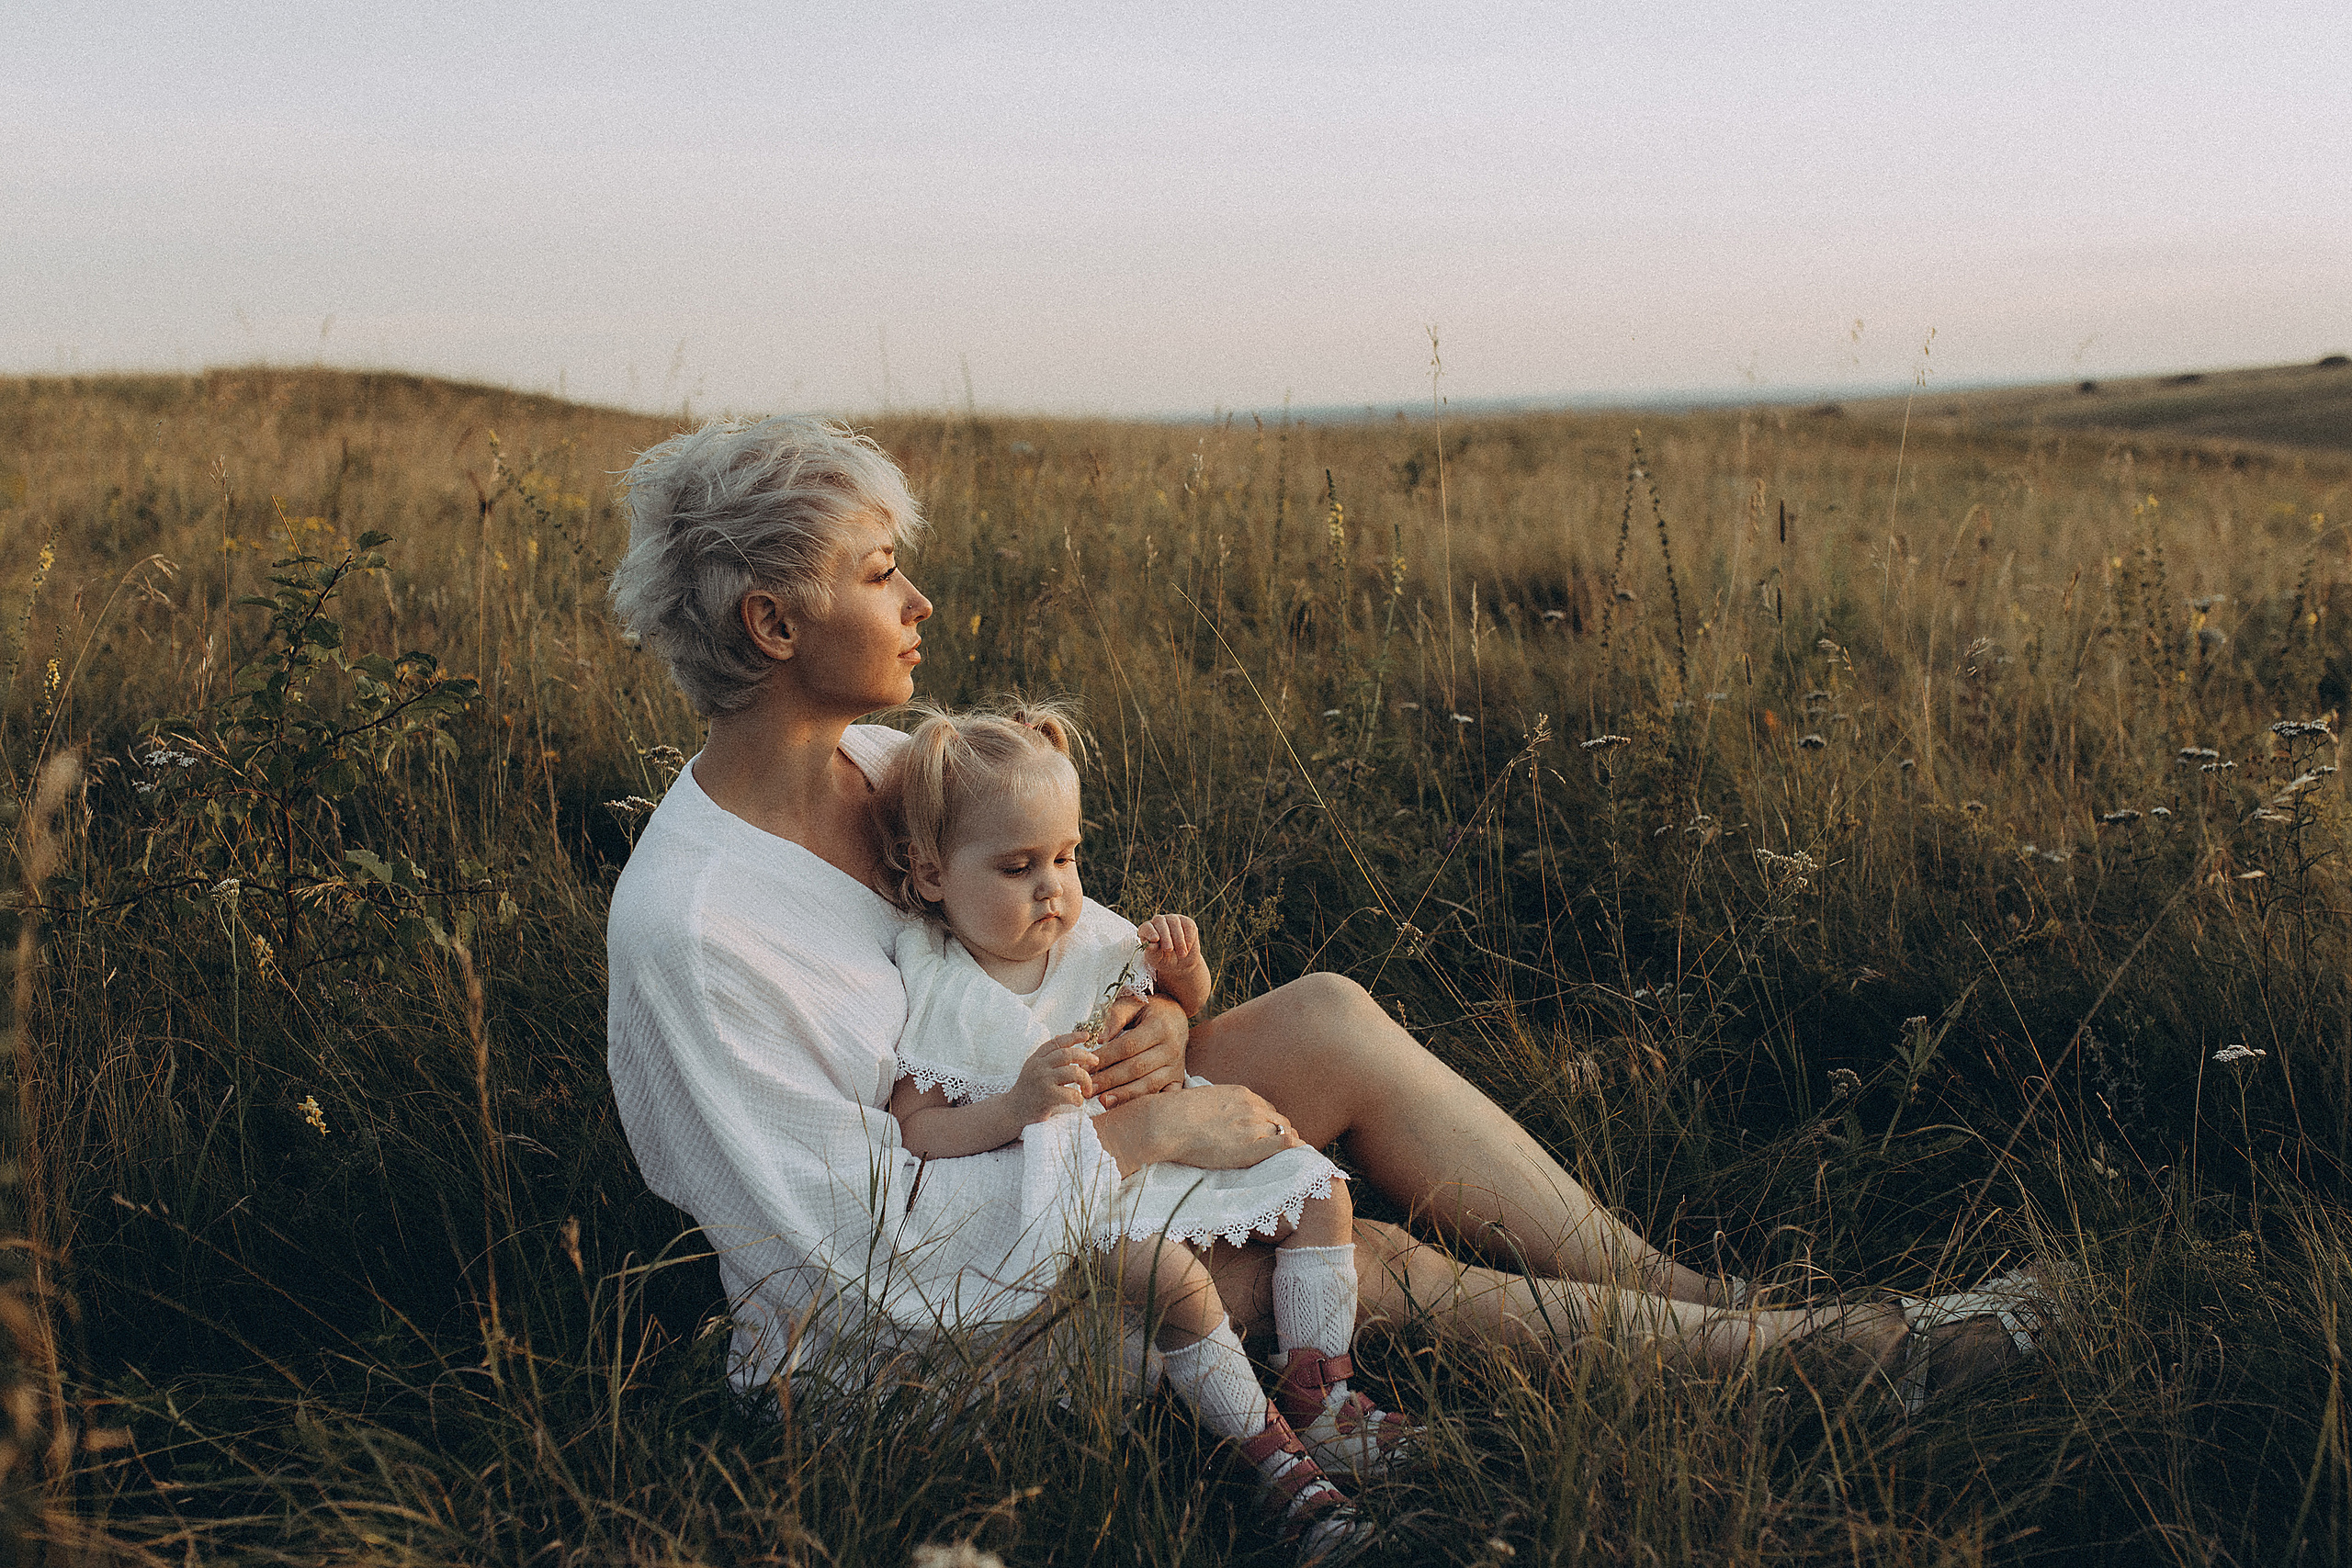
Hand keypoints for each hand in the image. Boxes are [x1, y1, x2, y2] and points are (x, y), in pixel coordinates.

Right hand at [1006, 1033, 1097, 1125]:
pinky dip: (1079, 1098)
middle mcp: (1038, 1066)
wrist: (1013, 1112)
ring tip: (1087, 1089)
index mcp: (1036, 1059)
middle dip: (1085, 1056)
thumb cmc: (1028, 1091)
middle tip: (1095, 1061)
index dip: (1073, 1037)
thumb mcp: (1034, 1068)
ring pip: (1074, 1071)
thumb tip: (1060, 1038)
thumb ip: (1047, 1056)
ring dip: (1086, 1080)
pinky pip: (1071, 1093)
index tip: (1086, 1036)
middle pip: (1068, 1054)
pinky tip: (1078, 1102)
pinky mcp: (1047, 1096)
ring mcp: (1043, 1081)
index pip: (1056, 1043)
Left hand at [1090, 993, 1188, 1106]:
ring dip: (1123, 1095)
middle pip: (1137, 1068)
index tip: (1086, 1066)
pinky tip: (1125, 1107)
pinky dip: (1144, 1104)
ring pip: (1148, 1085)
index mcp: (1161, 1027)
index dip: (1106, 1058)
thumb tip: (1099, 1039)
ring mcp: (1176, 1067)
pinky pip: (1162, 1096)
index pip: (1128, 1046)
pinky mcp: (1178, 1080)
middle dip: (1110, 1080)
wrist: (1177, 1018)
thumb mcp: (1133, 1004)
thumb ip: (1115, 1017)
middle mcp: (1172, 1048)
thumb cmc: (1150, 1011)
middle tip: (1088, 1088)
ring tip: (1102, 1100)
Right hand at [1098, 1081, 1305, 1173]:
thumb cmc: (1176, 1113)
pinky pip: (1282, 1144)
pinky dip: (1292, 1148)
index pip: (1266, 1108)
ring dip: (1286, 1143)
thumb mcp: (1203, 1098)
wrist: (1168, 1123)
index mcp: (1241, 1093)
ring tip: (1289, 1156)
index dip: (1268, 1122)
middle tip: (1281, 1148)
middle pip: (1278, 1120)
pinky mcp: (1250, 1145)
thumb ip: (1219, 1104)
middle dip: (1281, 1132)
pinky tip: (1297, 1155)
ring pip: (1283, 1132)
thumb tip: (1215, 1114)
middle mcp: (1252, 1106)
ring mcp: (1253, 1124)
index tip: (1267, 1132)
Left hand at [1136, 913, 1199, 967]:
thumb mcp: (1157, 960)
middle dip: (1165, 936)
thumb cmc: (1165, 960)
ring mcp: (1173, 919)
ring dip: (1178, 940)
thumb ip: (1152, 953)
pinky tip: (1187, 949)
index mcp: (1147, 930)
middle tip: (1169, 949)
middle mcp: (1159, 922)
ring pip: (1174, 923)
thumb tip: (1149, 946)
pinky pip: (1188, 926)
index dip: (1149, 931)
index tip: (1155, 939)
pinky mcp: (1187, 922)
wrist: (1183, 963)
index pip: (1146, 927)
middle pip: (1160, 921)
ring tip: (1181, 954)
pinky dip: (1188, 939)